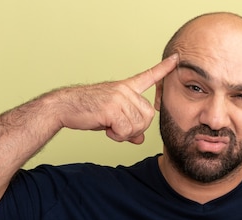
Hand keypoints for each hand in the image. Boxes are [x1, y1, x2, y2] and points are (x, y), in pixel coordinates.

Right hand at [55, 54, 178, 143]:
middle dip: (136, 128)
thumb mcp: (112, 117)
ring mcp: (119, 98)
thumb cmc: (87, 110)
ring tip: (110, 127)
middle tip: (118, 128)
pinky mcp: (112, 108)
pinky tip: (107, 129)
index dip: (164, 69)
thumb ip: (129, 125)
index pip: (149, 76)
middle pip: (148, 116)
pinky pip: (126, 130)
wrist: (65, 107)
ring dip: (124, 133)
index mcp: (126, 87)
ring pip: (137, 126)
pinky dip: (117, 135)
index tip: (177, 59)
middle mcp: (125, 90)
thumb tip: (139, 139)